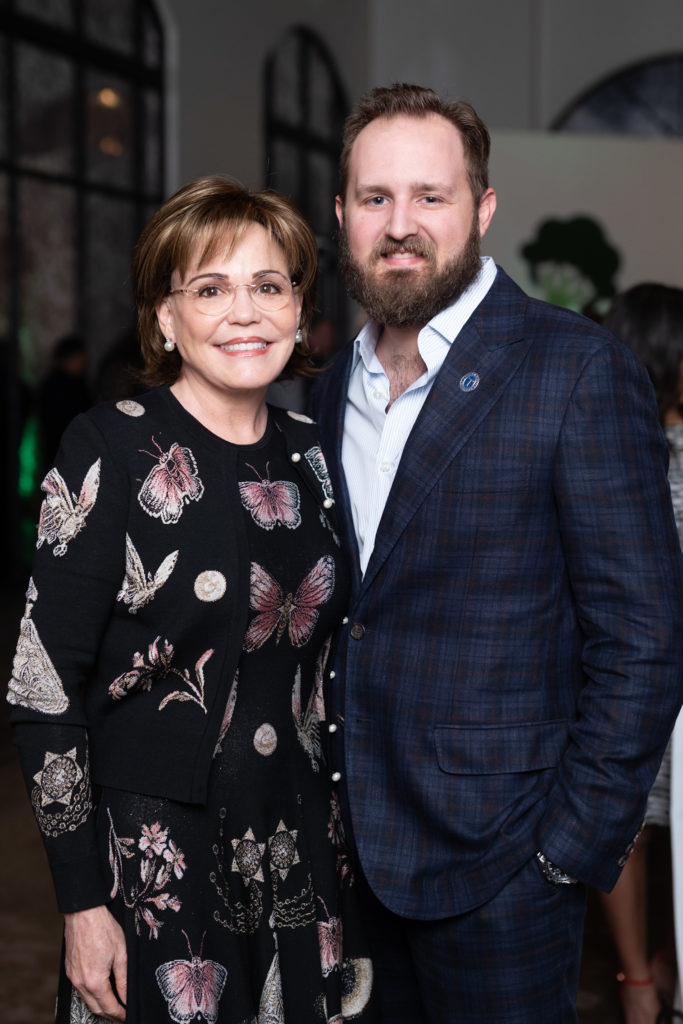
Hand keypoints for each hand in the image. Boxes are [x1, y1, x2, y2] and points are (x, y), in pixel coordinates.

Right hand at [64, 904, 126, 1020]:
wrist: (83, 913)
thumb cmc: (103, 928)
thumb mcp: (121, 954)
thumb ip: (124, 980)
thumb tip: (127, 997)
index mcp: (95, 981)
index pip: (109, 1007)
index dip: (120, 1015)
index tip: (128, 1016)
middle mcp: (80, 983)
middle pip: (96, 1008)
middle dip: (110, 1014)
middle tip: (122, 1014)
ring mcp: (72, 977)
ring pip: (87, 1000)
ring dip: (100, 1005)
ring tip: (114, 1004)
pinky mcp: (69, 971)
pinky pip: (80, 989)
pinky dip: (91, 994)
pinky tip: (101, 990)